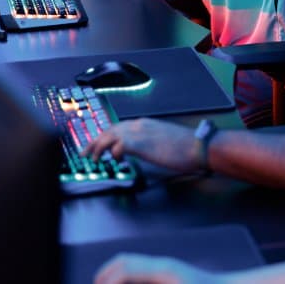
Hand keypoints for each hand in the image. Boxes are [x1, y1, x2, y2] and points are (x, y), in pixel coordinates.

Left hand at [82, 118, 202, 172]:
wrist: (199, 146)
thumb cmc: (187, 148)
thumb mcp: (164, 141)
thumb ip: (150, 144)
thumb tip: (143, 152)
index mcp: (145, 124)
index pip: (118, 128)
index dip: (105, 137)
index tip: (96, 145)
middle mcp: (139, 125)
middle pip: (109, 130)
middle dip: (95, 141)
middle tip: (85, 153)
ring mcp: (140, 132)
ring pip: (110, 136)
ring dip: (98, 147)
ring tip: (92, 158)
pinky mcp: (141, 143)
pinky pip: (119, 146)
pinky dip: (113, 153)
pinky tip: (114, 160)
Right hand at [94, 253, 223, 283]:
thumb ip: (148, 282)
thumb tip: (128, 278)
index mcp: (163, 270)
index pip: (125, 270)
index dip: (108, 280)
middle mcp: (163, 264)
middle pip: (124, 260)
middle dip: (105, 273)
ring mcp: (166, 265)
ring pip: (131, 261)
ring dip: (114, 271)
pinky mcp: (168, 270)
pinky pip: (141, 267)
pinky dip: (126, 273)